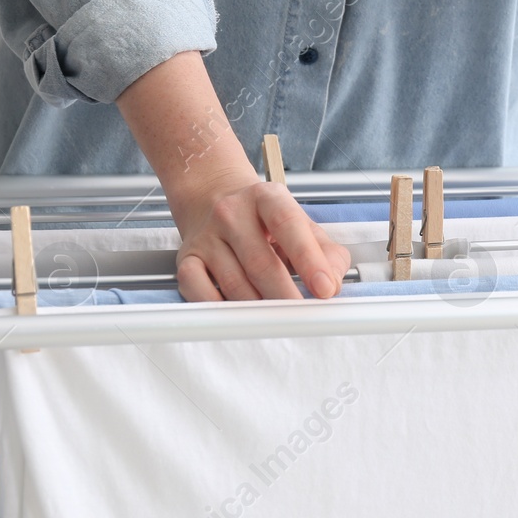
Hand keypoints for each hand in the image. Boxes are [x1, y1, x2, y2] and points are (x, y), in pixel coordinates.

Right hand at [171, 171, 351, 301]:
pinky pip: (199, 290)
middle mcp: (233, 213)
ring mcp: (207, 236)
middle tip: (303, 317)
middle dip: (285, 296)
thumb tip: (331, 284)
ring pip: (233, 283)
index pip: (289, 225)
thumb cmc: (265, 220)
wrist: (213, 198)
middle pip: (261, 263)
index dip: (309, 260)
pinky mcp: (187, 258)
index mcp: (268, 198)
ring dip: (258, 308)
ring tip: (277, 320)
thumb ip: (326, 252)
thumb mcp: (302, 225)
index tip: (324, 289)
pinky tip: (239, 315)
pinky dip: (221, 309)